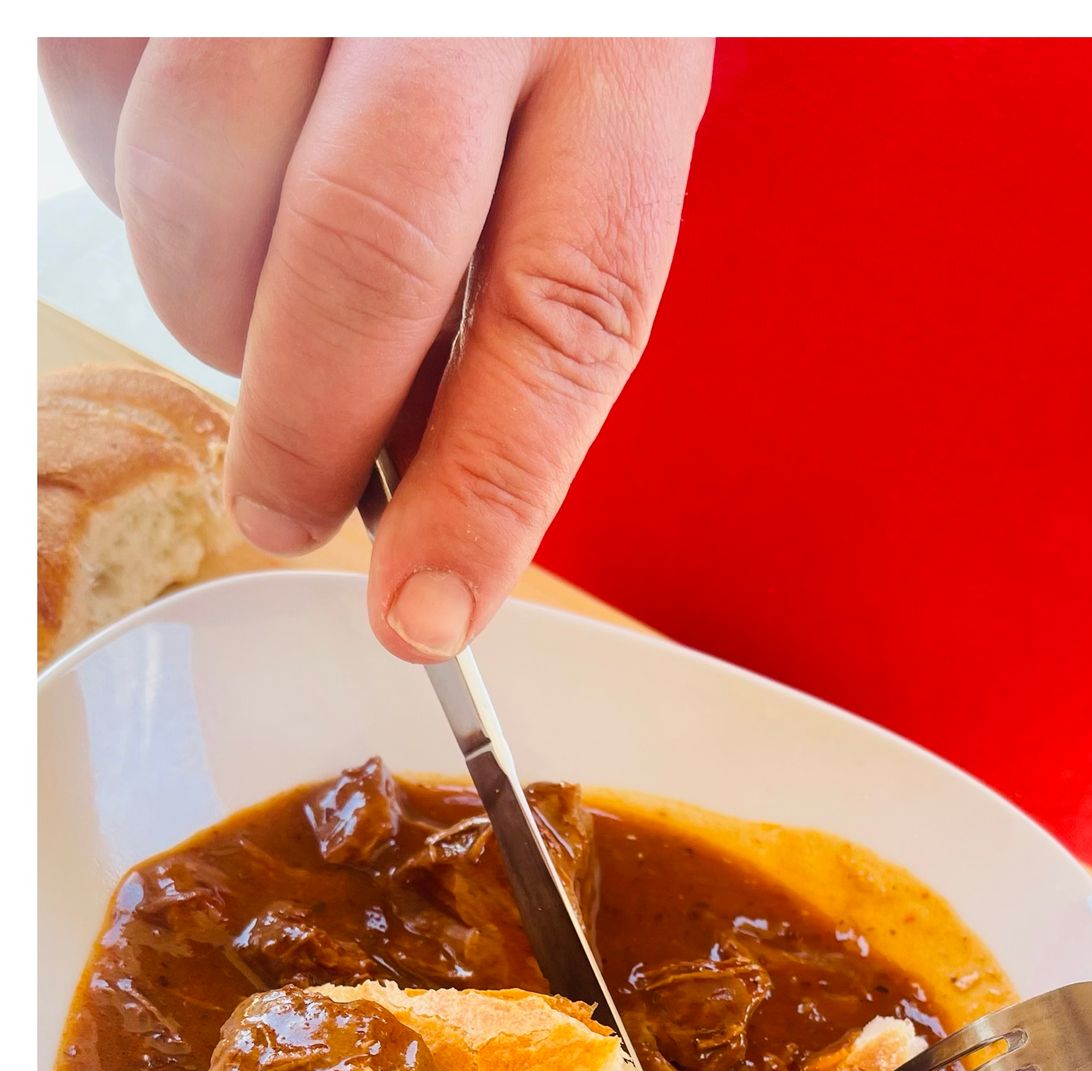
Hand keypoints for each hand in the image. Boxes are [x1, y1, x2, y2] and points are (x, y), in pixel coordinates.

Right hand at [39, 37, 712, 658]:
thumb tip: (405, 484)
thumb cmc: (527, 23)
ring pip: (201, 186)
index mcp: (616, 66)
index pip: (562, 316)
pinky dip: (133, 187)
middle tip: (283, 513)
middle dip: (306, 428)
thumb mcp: (582, 138)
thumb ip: (515, 298)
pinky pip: (100, 102)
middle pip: (364, 257)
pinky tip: (212, 177)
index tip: (425, 616)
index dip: (486, 492)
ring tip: (255, 307)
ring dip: (207, 307)